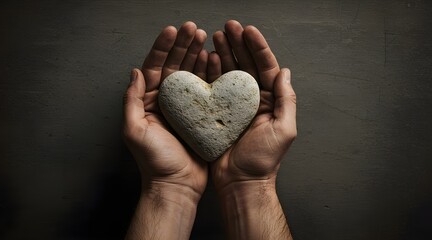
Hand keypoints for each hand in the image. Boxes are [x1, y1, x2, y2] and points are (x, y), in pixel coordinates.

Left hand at [123, 22, 208, 238]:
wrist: (176, 185)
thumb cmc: (154, 161)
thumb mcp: (135, 131)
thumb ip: (132, 101)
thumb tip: (134, 71)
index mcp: (148, 101)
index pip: (154, 67)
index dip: (163, 48)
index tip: (173, 30)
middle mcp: (166, 101)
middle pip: (174, 66)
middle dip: (183, 46)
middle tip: (193, 29)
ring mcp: (184, 108)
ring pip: (190, 74)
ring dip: (196, 55)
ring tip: (205, 38)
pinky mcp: (200, 116)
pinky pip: (205, 90)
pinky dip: (210, 74)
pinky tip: (215, 60)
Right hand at [210, 20, 296, 190]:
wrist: (240, 182)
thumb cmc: (264, 160)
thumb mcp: (284, 129)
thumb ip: (287, 100)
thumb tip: (285, 72)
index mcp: (270, 101)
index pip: (266, 67)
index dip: (258, 47)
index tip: (248, 30)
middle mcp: (253, 100)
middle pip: (246, 65)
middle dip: (238, 44)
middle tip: (228, 26)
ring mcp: (234, 105)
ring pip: (229, 72)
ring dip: (223, 53)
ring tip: (215, 36)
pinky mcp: (217, 113)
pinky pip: (214, 88)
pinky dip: (210, 72)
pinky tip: (205, 58)